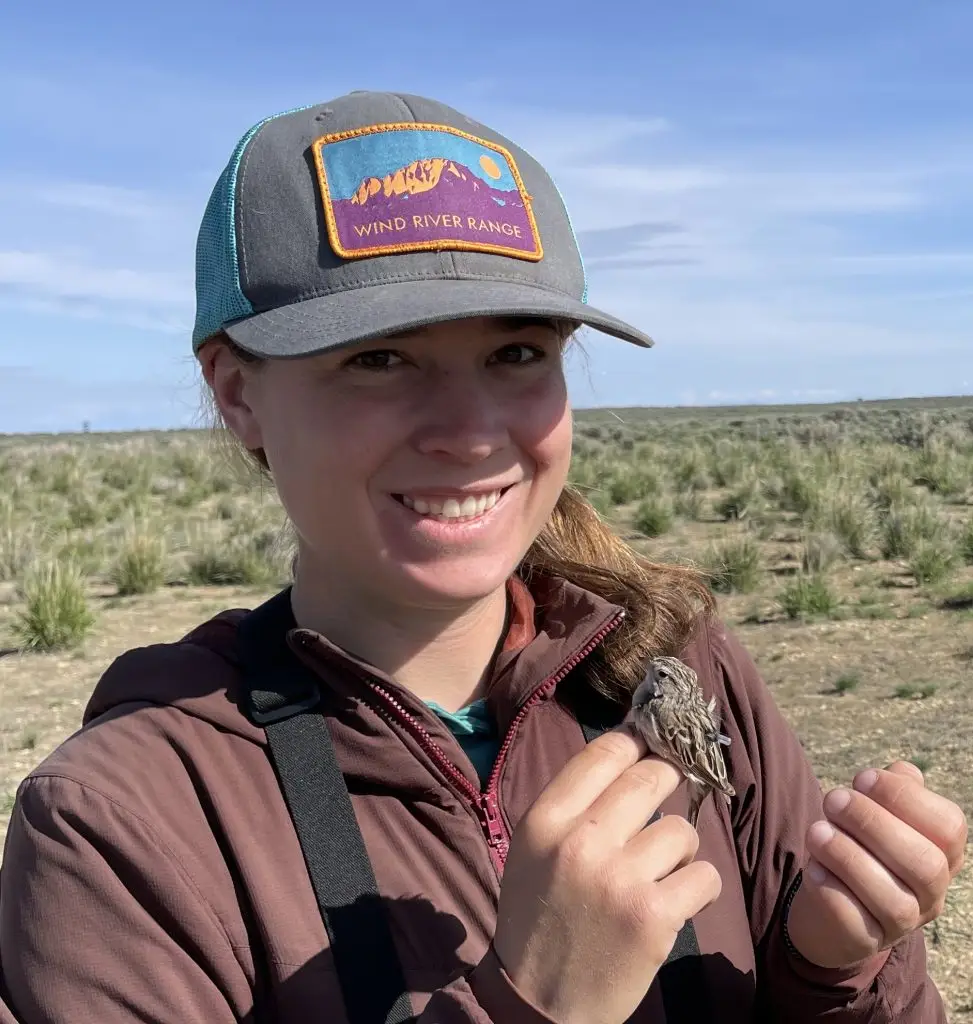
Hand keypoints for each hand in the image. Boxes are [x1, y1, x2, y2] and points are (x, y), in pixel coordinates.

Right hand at [493, 724, 721, 1023]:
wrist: (541, 1003)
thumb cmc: (539, 918)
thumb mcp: (533, 851)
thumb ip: (572, 806)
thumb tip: (627, 755)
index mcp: (545, 821)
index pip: (604, 753)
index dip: (636, 742)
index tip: (650, 745)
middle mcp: (580, 842)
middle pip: (650, 779)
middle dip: (670, 781)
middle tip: (671, 793)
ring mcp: (619, 879)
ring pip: (682, 830)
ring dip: (680, 849)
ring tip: (661, 872)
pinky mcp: (654, 917)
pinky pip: (704, 875)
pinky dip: (699, 887)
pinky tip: (678, 901)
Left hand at [785, 761, 967, 968]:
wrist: (831, 906)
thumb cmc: (859, 846)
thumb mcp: (877, 814)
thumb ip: (892, 791)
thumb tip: (901, 772)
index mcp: (941, 853)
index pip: (948, 826)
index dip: (906, 797)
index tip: (862, 778)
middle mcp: (930, 893)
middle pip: (925, 864)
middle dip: (873, 823)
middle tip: (832, 799)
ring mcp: (901, 924)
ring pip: (892, 899)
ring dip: (848, 856)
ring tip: (816, 831)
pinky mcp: (865, 941)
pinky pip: (854, 921)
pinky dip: (831, 889)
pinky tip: (814, 867)